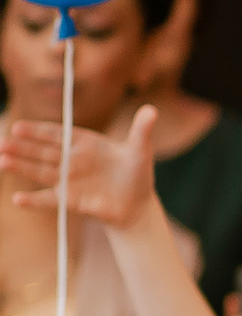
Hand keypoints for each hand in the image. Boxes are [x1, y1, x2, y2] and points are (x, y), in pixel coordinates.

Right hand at [1, 107, 160, 229]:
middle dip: (20, 147)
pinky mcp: (70, 200)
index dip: (36, 131)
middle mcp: (70, 159)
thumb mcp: (141, 151)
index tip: (18, 128)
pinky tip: (18, 200)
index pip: (55, 134)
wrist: (137, 205)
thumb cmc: (137, 174)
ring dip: (20, 167)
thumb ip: (141, 131)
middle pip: (41, 151)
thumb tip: (152, 110)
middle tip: (1, 143)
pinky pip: (49, 199)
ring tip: (2, 161)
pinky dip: (34, 200)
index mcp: (82, 143)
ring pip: (39, 171)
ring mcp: (67, 180)